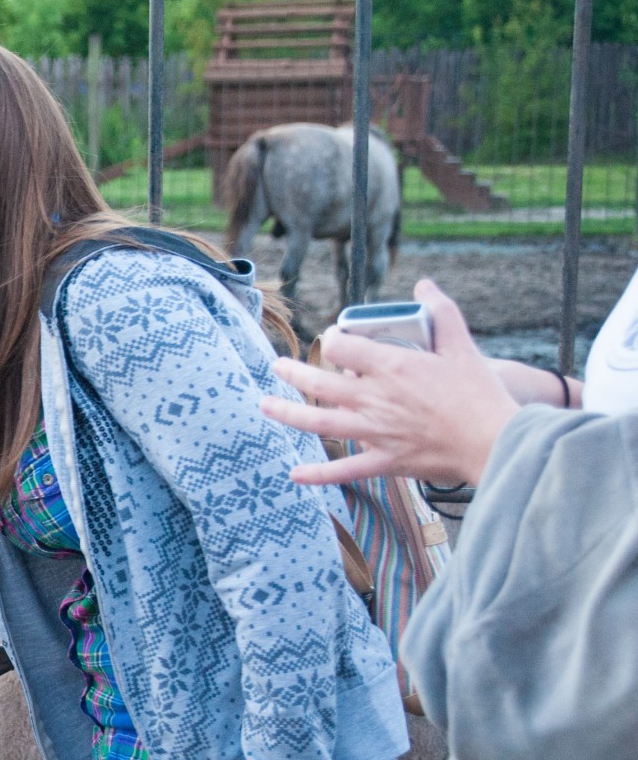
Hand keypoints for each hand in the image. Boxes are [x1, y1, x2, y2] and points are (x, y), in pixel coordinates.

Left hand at [260, 279, 519, 485]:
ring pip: (320, 422)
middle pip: (319, 382)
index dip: (333, 340)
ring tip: (265, 405)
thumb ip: (441, 311)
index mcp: (391, 366)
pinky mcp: (385, 460)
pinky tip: (295, 474)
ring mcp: (376, 431)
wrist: (495, 440)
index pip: (341, 347)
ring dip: (288, 414)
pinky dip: (319, 474)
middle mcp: (375, 398)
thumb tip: (424, 286)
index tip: (335, 341)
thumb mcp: (461, 344)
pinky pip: (344, 470)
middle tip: (277, 366)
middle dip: (293, 372)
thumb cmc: (480, 392)